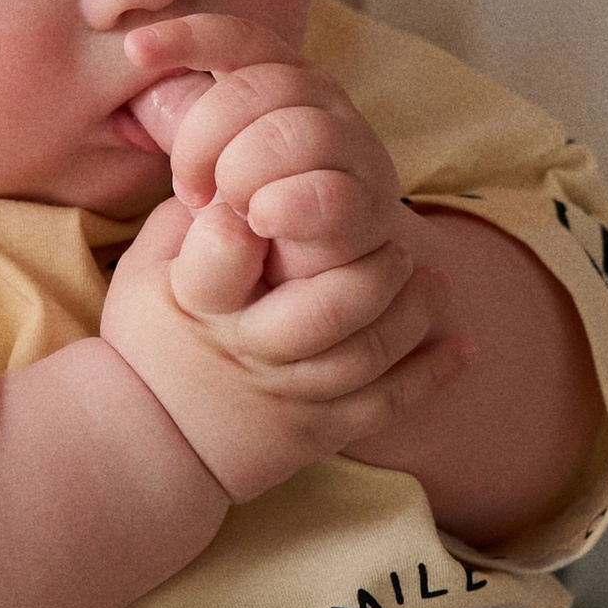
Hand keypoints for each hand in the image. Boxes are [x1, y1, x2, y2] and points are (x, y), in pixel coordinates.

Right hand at [102, 193, 471, 501]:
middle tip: (393, 242)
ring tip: (431, 281)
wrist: (149, 445)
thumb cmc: (152, 339)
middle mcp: (250, 348)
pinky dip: (430, 375)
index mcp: (199, 300)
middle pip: (327, 307)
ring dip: (412, 312)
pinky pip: (385, 405)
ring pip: (367, 353)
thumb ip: (188, 216)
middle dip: (373, 267)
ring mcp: (289, 392)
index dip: (256, 206)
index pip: (231, 244)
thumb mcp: (144, 271)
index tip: (276, 191)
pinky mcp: (318, 429)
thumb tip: (239, 162)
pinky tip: (462, 347)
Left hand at [125, 9, 406, 300]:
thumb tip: (141, 103)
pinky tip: (262, 224)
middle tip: (189, 190)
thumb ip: (196, 131)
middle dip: (203, 141)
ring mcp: (355, 149)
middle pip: (256, 89)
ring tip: (234, 212)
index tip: (134, 48)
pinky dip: (281, 208)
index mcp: (287, 80)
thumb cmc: (260, 215)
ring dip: (242, 177)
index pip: (240, 39)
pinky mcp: (371, 205)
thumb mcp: (221, 163)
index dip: (187, 37)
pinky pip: (323, 192)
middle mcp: (326, 102)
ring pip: (290, 133)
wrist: (328, 276)